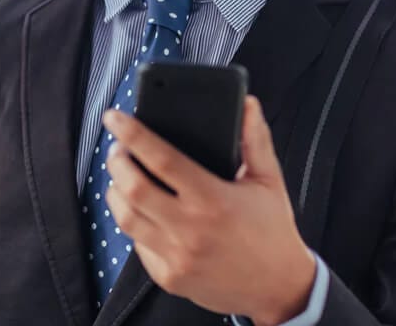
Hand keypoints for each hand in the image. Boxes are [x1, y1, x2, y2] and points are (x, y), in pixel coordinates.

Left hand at [104, 96, 315, 325]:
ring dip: (115, 191)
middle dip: (117, 161)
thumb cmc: (272, 230)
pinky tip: (140, 208)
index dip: (133, 134)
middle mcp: (191, 230)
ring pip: (125, 217)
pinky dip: (133, 221)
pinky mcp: (169, 278)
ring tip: (122, 175)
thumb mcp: (268, 181)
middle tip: (118, 148)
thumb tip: (247, 103)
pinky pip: (136, 244)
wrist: (282, 291)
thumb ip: (255, 140)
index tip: (114, 117)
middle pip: (133, 187)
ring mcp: (177, 257)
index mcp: (213, 200)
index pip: (161, 159)